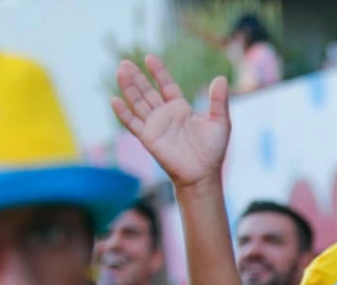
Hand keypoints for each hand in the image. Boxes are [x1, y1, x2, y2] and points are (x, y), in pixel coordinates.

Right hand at [112, 55, 229, 187]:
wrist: (203, 174)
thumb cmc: (212, 150)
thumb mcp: (220, 121)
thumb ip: (218, 100)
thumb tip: (221, 78)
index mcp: (180, 108)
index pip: (166, 85)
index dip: (158, 72)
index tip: (149, 58)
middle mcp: (165, 115)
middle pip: (147, 91)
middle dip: (137, 77)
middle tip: (125, 62)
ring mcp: (155, 126)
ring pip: (138, 103)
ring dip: (128, 88)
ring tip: (120, 71)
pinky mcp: (148, 138)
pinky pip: (132, 124)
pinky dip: (123, 113)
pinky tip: (115, 100)